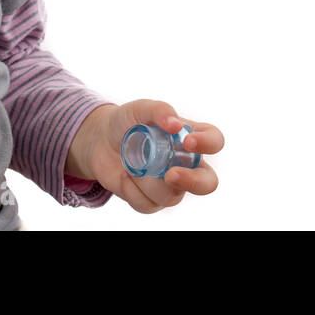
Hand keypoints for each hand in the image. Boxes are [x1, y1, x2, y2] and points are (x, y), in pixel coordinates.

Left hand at [67, 100, 222, 213]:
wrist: (100, 141)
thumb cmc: (126, 121)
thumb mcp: (139, 108)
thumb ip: (159, 110)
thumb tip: (175, 125)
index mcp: (189, 137)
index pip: (214, 141)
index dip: (208, 144)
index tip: (187, 141)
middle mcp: (185, 164)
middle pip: (208, 182)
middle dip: (193, 182)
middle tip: (170, 174)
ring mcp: (170, 184)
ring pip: (172, 196)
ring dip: (147, 182)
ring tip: (131, 165)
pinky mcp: (151, 200)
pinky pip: (148, 205)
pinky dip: (131, 191)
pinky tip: (124, 175)